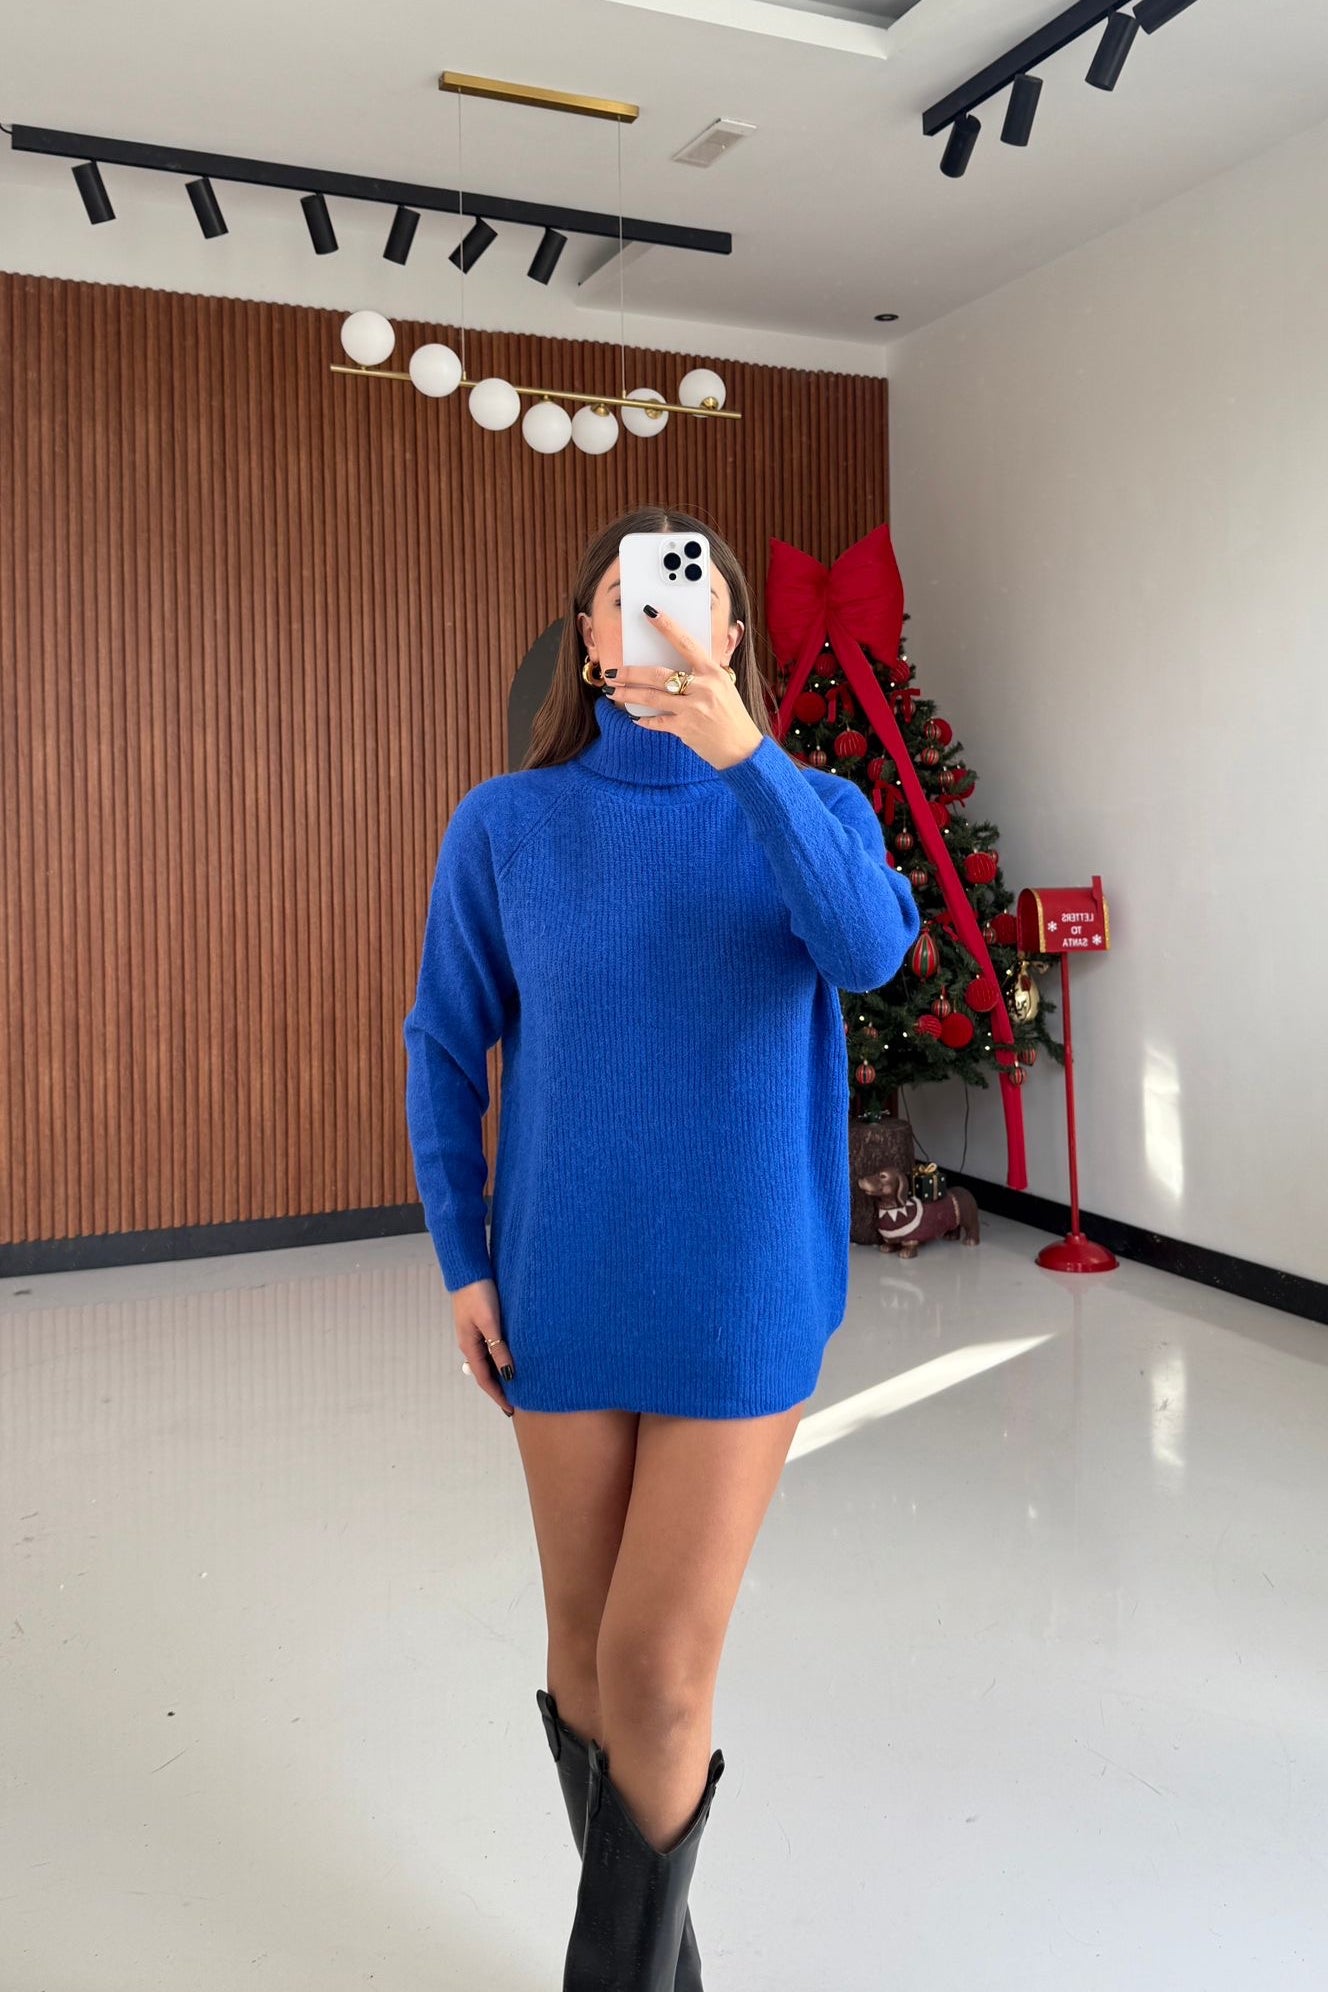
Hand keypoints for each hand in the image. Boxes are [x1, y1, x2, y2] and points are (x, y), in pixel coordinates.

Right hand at [451, 1278, 515, 1417]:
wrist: (468, 1269)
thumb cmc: (478, 1292)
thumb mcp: (490, 1322)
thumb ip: (499, 1348)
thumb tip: (509, 1374)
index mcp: (469, 1346)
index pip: (485, 1379)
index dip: (498, 1395)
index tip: (510, 1409)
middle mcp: (470, 1343)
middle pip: (486, 1373)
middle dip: (499, 1389)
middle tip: (515, 1404)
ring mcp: (474, 1333)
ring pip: (488, 1361)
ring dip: (500, 1374)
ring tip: (515, 1386)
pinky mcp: (480, 1323)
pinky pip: (491, 1348)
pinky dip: (500, 1359)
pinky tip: (510, 1359)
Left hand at [605, 604, 763, 771]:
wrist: (742, 747)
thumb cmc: (731, 714)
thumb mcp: (724, 685)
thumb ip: (702, 673)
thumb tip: (675, 661)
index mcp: (713, 672)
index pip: (685, 643)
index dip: (667, 627)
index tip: (649, 612)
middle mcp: (703, 688)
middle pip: (658, 674)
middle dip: (630, 673)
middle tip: (613, 672)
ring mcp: (693, 709)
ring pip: (651, 697)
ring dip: (627, 694)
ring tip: (612, 691)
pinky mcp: (685, 728)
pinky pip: (657, 721)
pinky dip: (644, 720)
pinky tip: (635, 718)